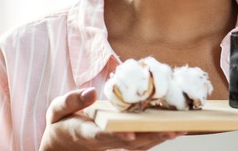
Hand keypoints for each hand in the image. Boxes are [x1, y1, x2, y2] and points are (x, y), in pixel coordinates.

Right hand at [39, 87, 182, 149]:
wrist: (61, 147)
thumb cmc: (60, 125)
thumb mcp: (56, 110)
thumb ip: (72, 101)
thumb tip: (91, 91)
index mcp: (84, 133)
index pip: (103, 136)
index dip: (117, 135)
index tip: (131, 133)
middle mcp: (102, 142)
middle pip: (129, 142)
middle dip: (151, 136)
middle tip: (172, 130)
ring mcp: (113, 145)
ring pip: (139, 145)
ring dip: (159, 138)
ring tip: (181, 129)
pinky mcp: (120, 143)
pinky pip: (141, 143)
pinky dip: (156, 137)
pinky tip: (173, 129)